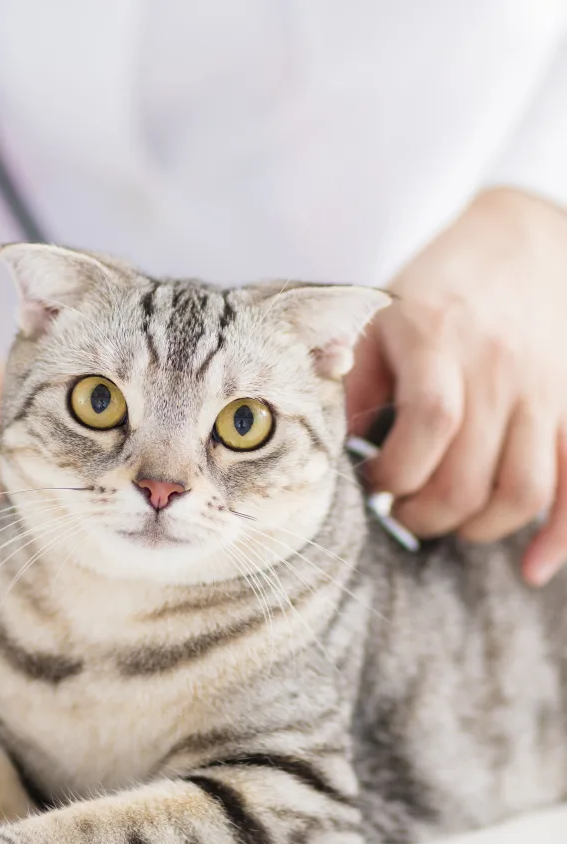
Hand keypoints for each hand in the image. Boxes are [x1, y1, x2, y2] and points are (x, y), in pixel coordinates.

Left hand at [346, 187, 566, 585]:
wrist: (519, 244)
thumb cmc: (435, 290)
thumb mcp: (379, 320)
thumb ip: (352, 381)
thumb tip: (329, 450)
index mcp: (439, 339)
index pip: (429, 426)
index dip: (394, 474)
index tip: (370, 485)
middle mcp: (499, 368)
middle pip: (469, 475)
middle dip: (424, 516)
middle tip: (401, 514)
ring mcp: (543, 392)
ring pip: (523, 491)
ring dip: (478, 529)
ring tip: (447, 523)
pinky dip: (561, 536)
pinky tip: (533, 570)